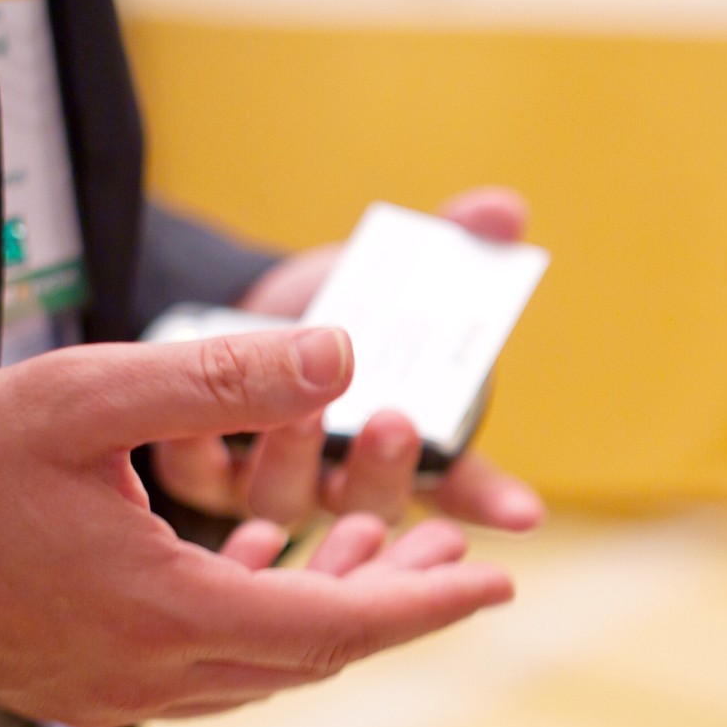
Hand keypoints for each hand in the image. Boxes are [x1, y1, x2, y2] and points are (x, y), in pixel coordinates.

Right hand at [0, 329, 514, 726]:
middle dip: (392, 599)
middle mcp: (154, 673)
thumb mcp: (89, 395)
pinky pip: (204, 667)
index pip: (341, 625)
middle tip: (451, 550)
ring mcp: (115, 691)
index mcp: (172, 613)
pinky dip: (254, 616)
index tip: (499, 586)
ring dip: (325, 606)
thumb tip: (345, 354)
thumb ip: (222, 378)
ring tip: (371, 539)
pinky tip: (260, 556)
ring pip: (263, 664)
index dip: (429, 606)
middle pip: (314, 652)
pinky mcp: (83, 688)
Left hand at [152, 186, 544, 530]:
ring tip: (302, 411)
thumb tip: (504, 212)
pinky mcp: (207, 474)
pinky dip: (201, 451)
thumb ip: (453, 243)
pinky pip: (202, 478)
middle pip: (374, 502)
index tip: (524, 513)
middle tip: (393, 423)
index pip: (464, 486)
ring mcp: (281, 484)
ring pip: (290, 500)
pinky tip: (203, 419)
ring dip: (297, 460)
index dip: (493, 501)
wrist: (245, 310)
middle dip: (385, 470)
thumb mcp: (397, 270)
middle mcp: (347, 480)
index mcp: (411, 446)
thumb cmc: (339, 305)